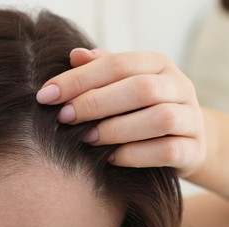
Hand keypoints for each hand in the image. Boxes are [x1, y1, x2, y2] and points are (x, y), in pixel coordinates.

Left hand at [36, 48, 205, 177]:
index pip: (117, 63)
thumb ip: (99, 69)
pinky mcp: (194, 148)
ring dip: (115, 130)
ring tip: (86, 138)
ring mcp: (191, 117)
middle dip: (95, 103)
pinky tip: (110, 158)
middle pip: (139, 89)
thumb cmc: (140, 107)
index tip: (46, 95)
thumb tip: (74, 55)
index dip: (79, 79)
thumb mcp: (121, 84)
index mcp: (157, 63)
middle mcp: (179, 85)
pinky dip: (134, 155)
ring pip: (158, 119)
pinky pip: (166, 151)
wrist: (182, 137)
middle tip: (64, 117)